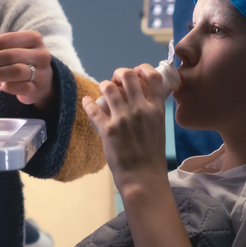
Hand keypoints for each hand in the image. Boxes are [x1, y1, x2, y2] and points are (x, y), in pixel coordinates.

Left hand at [0, 31, 53, 111]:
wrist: (43, 81)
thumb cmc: (22, 62)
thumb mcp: (11, 51)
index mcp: (32, 38)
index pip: (4, 40)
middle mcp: (40, 54)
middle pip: (8, 55)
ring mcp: (41, 72)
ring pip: (15, 71)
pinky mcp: (38, 88)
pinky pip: (19, 87)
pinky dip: (6, 87)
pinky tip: (0, 86)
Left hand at [82, 64, 167, 190]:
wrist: (142, 177)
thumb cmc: (152, 157)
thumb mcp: (159, 129)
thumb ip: (151, 113)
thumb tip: (142, 100)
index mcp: (156, 110)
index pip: (154, 77)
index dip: (144, 69)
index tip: (138, 72)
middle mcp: (140, 110)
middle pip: (128, 76)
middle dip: (120, 73)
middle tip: (116, 80)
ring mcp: (123, 118)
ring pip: (109, 87)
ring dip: (104, 85)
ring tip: (103, 89)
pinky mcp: (107, 129)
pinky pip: (93, 108)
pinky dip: (87, 102)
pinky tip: (86, 101)